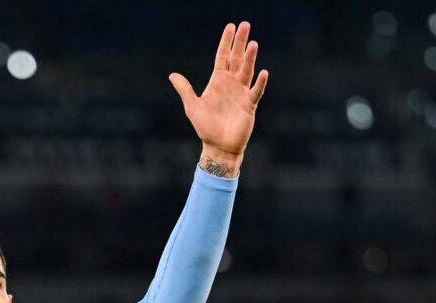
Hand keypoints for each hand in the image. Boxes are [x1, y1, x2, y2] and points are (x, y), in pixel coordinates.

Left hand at [169, 21, 268, 174]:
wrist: (218, 146)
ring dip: (250, 58)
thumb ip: (185, 90)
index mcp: (218, 81)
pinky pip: (256, 91)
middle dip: (240, 42)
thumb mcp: (192, 106)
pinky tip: (263, 72)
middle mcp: (231, 83)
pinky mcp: (249, 105)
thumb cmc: (205, 127)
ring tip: (253, 43)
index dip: (226, 42)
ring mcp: (242, 93)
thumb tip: (172, 75)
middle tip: (245, 24)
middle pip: (237, 58)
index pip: (222, 57)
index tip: (230, 26)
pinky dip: (259, 82)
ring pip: (247, 71)